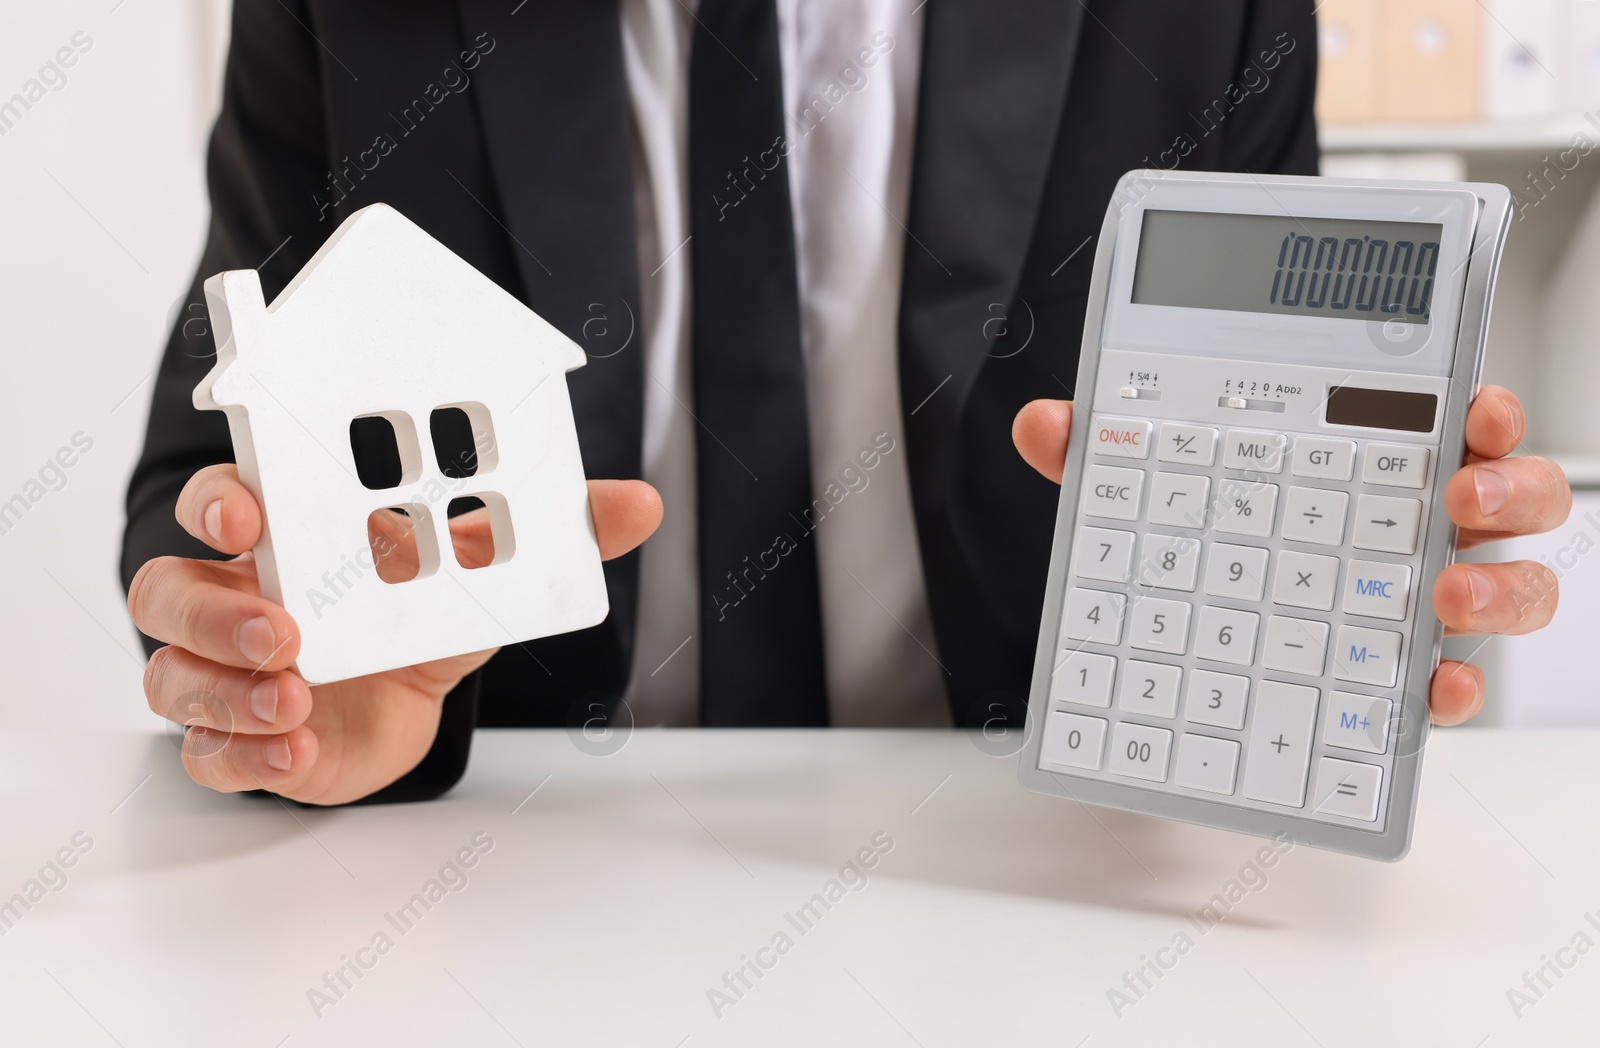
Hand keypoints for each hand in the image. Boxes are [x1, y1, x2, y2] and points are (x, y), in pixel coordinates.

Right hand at [129, 465, 661, 803]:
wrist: (408, 695)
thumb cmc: (417, 610)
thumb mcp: (482, 569)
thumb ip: (550, 534)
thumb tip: (644, 503)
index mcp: (288, 536)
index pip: (222, 501)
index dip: (221, 501)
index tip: (249, 513)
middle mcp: (237, 596)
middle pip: (166, 592)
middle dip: (216, 612)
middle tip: (286, 630)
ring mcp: (228, 671)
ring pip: (172, 675)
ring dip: (226, 689)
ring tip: (296, 697)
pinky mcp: (241, 740)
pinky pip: (204, 752)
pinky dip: (242, 754)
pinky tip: (293, 751)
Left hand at [1012, 387, 1570, 726]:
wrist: (1181, 671)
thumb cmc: (1199, 556)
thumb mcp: (1146, 502)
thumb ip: (1103, 458)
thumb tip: (1043, 424)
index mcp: (1367, 467)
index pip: (1445, 421)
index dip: (1481, 410)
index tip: (1477, 407)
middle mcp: (1410, 531)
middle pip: (1506, 496)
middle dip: (1508, 486)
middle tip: (1466, 490)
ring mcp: (1416, 607)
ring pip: (1508, 586)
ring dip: (1501, 584)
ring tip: (1451, 594)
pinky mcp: (1402, 681)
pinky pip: (1454, 685)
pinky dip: (1456, 689)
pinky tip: (1432, 690)